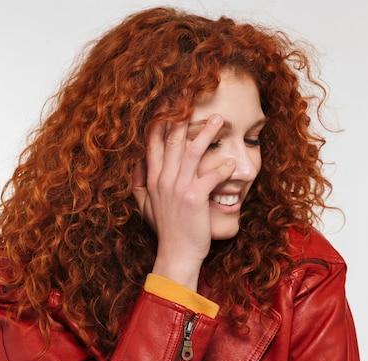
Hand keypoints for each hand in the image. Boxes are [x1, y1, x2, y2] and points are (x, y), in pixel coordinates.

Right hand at [132, 114, 234, 289]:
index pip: (154, 143)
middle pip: (173, 141)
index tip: (169, 104)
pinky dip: (220, 168)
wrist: (175, 255)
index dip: (161, 122)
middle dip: (183, 117)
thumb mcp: (145, 207)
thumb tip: (136, 164)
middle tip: (194, 98)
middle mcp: (163, 180)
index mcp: (153, 179)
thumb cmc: (166, 232)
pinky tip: (230, 162)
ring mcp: (177, 189)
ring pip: (192, 153)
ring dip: (207, 134)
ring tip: (219, 119)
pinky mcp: (194, 199)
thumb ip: (139, 184)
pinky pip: (209, 177)